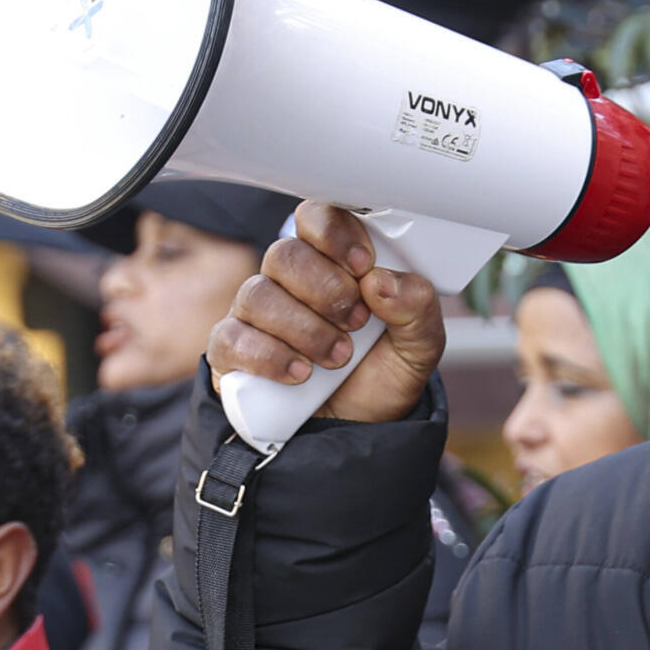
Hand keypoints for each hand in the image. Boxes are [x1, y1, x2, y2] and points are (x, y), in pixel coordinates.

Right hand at [210, 201, 444, 423]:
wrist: (355, 432)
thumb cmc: (379, 376)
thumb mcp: (419, 345)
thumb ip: (417, 308)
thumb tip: (382, 281)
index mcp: (331, 262)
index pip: (316, 217)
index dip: (335, 235)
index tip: (363, 267)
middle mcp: (287, 281)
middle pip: (286, 255)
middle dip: (326, 290)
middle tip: (356, 323)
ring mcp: (254, 314)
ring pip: (259, 295)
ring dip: (305, 328)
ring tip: (337, 357)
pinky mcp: (231, 351)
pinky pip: (233, 338)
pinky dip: (270, 356)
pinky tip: (300, 373)